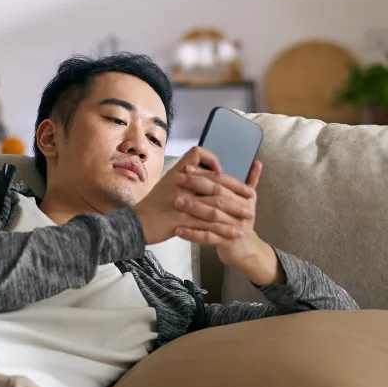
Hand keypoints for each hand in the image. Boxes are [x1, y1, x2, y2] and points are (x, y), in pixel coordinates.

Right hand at [132, 147, 254, 244]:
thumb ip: (184, 178)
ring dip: (235, 209)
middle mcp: (180, 183)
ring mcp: (181, 201)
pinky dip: (225, 228)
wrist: (137, 224)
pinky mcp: (181, 220)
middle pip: (215, 181)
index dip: (213, 161)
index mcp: (177, 173)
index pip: (198, 154)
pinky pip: (208, 224)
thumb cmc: (153, 206)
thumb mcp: (166, 184)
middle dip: (236, 188)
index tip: (221, 172)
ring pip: (215, 203)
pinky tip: (235, 231)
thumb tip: (200, 173)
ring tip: (248, 215)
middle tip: (250, 196)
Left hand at [175, 159, 284, 284]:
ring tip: (176, 202)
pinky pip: (207, 237)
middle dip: (197, 186)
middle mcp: (240, 210)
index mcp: (243, 197)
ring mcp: (233, 226)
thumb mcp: (248, 201)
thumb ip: (250, 181)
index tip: (186, 167)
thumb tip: (257, 162)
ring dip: (194, 208)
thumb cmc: (241, 221)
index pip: (222, 181)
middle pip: (217, 195)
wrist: (247, 250)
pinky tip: (178, 231)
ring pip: (212, 215)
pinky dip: (193, 234)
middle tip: (177, 180)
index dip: (205, 173)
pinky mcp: (226, 242)